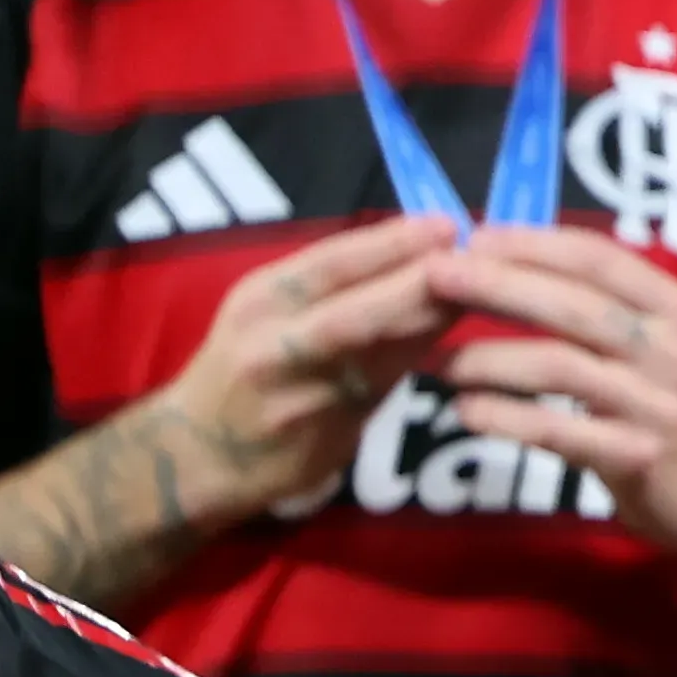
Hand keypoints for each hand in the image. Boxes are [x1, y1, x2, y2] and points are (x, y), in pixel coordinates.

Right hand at [139, 218, 459, 514]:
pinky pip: (380, 393)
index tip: (444, 224)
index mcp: (260, 300)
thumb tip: (420, 250)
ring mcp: (296, 397)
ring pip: (374, 357)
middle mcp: (272, 346)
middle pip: (351, 312)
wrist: (199, 453)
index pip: (328, 263)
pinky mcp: (321, 438)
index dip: (389, 243)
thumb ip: (332, 287)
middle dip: (416, 284)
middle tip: (475, 260)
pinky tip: (459, 347)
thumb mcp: (268, 313)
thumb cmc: (247, 366)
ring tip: (478, 297)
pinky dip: (418, 365)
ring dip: (428, 326)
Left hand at [421, 227, 676, 557]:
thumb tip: (518, 265)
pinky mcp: (636, 456)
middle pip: (575, 305)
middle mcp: (669, 348)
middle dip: (499, 285)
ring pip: (560, 366)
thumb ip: (610, 310)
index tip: (475, 236)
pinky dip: (506, 418)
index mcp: (676, 308)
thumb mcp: (666, 345)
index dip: (534, 244)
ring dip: (490, 358)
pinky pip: (558, 431)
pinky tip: (467, 411)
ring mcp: (655, 404)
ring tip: (438, 362)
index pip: (600, 259)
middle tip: (435, 277)